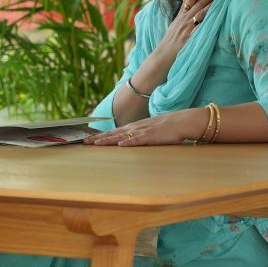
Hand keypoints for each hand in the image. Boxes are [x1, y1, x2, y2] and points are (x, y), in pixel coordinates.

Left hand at [86, 108, 205, 145]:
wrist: (182, 121)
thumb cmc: (167, 127)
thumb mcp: (150, 130)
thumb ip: (140, 135)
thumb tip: (129, 141)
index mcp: (135, 127)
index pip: (115, 131)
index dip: (102, 136)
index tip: (90, 139)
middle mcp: (136, 128)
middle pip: (114, 133)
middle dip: (99, 138)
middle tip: (85, 143)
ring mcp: (143, 131)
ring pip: (122, 136)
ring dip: (108, 140)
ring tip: (96, 144)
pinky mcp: (152, 136)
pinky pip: (138, 140)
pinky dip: (128, 142)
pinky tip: (120, 145)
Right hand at [135, 0, 218, 86]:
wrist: (162, 56)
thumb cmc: (169, 42)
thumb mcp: (174, 26)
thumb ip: (182, 17)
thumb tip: (189, 9)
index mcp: (180, 16)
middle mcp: (184, 20)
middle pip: (198, 4)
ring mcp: (187, 29)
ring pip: (200, 13)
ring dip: (211, 5)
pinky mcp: (189, 38)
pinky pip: (200, 29)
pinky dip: (207, 23)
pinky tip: (215, 18)